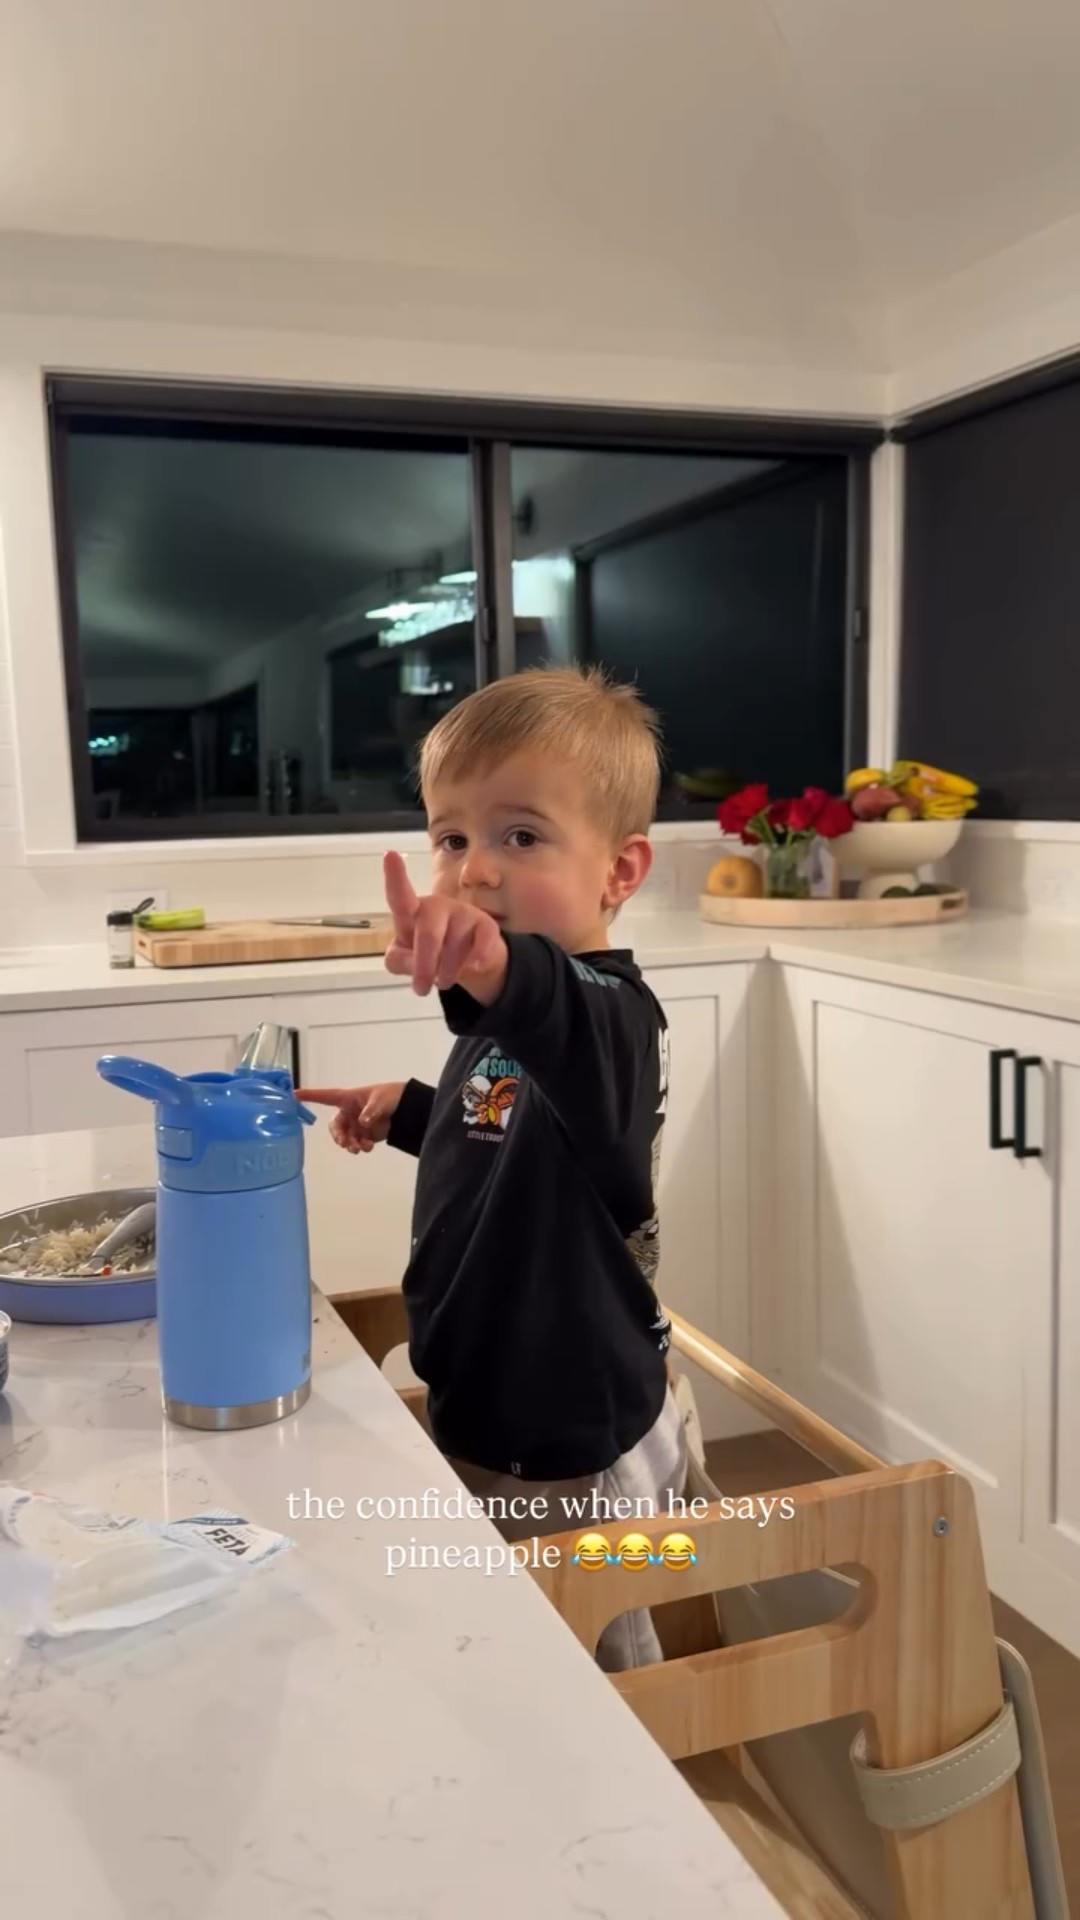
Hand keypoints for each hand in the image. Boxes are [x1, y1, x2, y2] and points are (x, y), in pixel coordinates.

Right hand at [295, 1082, 404, 1153]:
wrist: (407, 1108)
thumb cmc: (390, 1096)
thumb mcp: (380, 1100)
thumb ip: (371, 1111)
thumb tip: (363, 1122)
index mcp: (348, 1098)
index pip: (325, 1096)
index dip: (310, 1095)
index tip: (293, 1095)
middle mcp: (348, 1112)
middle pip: (335, 1127)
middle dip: (338, 1137)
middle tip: (345, 1144)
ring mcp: (355, 1125)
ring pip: (345, 1138)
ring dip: (350, 1145)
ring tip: (359, 1148)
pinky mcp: (365, 1135)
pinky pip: (357, 1144)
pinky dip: (361, 1147)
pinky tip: (368, 1147)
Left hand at [383, 851, 506, 1000]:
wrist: (469, 960)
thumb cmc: (429, 951)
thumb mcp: (405, 960)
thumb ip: (398, 960)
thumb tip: (412, 963)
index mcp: (412, 912)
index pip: (400, 896)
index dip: (395, 877)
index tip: (389, 855)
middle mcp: (437, 906)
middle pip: (428, 935)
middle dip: (424, 967)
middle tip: (422, 990)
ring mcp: (463, 913)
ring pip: (452, 949)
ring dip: (447, 973)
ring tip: (445, 979)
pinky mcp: (486, 925)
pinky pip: (481, 946)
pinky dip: (475, 962)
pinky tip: (473, 966)